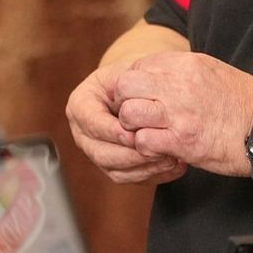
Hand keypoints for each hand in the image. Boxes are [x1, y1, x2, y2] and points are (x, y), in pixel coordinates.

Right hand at [67, 61, 186, 184]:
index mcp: (80, 106)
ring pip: (115, 170)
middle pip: (100, 153)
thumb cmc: (131, 79)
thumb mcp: (126, 74)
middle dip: (130, 155)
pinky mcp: (114, 168)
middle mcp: (83, 133)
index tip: (133, 135)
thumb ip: (128, 88)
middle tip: (155, 150)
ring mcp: (97, 153)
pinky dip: (152, 174)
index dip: (112, 131)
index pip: (91, 123)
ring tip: (168, 158)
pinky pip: (130, 178)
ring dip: (143, 167)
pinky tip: (172, 164)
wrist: (137, 91)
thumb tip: (135, 109)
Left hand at [114, 51, 252, 176]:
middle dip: (124, 102)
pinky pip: (143, 141)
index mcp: (185, 64)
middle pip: (125, 86)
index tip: (143, 98)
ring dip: (132, 126)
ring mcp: (178, 113)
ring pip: (128, 113)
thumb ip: (182, 69)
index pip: (137, 67)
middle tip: (137, 115)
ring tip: (147, 132)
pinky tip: (160, 148)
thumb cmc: (244, 102)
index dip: (134, 85)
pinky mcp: (182, 141)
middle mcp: (178, 84)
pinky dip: (146, 147)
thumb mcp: (212, 70)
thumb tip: (156, 73)